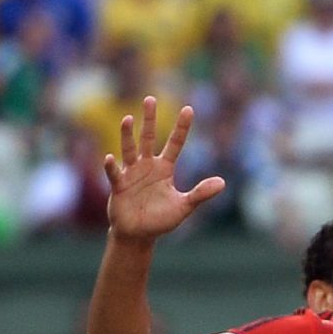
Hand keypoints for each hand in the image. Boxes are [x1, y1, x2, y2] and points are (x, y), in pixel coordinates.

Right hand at [103, 97, 225, 242]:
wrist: (138, 235)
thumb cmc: (161, 219)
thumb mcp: (184, 206)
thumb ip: (200, 194)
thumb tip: (222, 183)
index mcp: (164, 168)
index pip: (175, 143)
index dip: (181, 127)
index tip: (188, 109)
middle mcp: (147, 166)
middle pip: (148, 138)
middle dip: (149, 119)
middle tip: (150, 99)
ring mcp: (131, 174)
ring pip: (129, 150)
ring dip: (128, 135)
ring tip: (128, 118)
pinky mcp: (118, 187)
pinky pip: (114, 174)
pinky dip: (112, 166)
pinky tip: (110, 157)